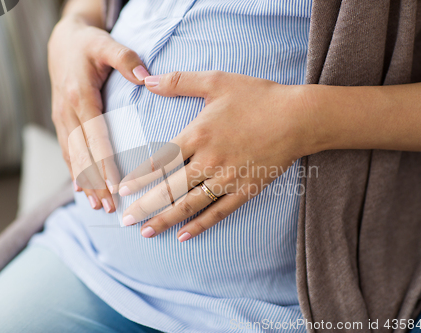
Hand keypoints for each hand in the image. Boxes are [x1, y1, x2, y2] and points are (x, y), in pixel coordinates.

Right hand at [48, 15, 149, 212]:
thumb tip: (146, 78)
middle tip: (111, 207)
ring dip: (85, 183)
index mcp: (80, 96)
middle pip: (82, 154)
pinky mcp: (61, 122)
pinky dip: (74, 172)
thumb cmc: (88, 44)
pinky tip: (82, 191)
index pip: (94, 137)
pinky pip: (67, 152)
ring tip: (99, 206)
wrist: (62, 43)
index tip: (116, 186)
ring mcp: (61, 118)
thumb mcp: (106, 43)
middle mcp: (67, 111)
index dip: (104, 163)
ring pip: (72, 157)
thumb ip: (126, 59)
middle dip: (96, 183)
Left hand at [120, 71, 317, 240]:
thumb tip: (144, 79)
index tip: (121, 189)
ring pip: (190, 204)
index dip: (139, 177)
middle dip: (145, 206)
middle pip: (170, 188)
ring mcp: (228, 178)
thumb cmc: (257, 97)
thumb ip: (178, 82)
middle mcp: (209, 160)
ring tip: (147, 233)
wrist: (299, 117)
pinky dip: (201, 225)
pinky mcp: (246, 190)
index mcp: (198, 135)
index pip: (160, 161)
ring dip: (166, 219)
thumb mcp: (216, 81)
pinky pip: (219, 212)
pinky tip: (184, 235)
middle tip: (125, 220)